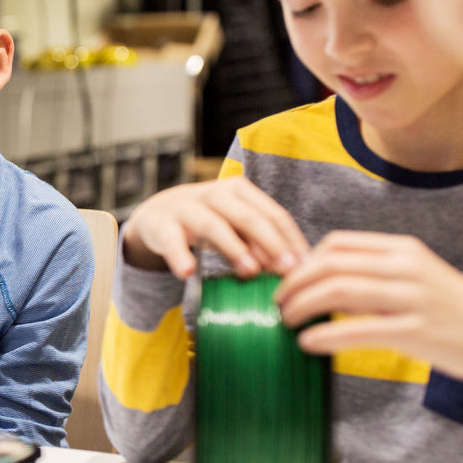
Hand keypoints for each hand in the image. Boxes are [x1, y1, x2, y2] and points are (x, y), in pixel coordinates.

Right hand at [120, 177, 308, 279]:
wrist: (158, 214)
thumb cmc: (208, 221)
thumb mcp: (236, 226)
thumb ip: (260, 243)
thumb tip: (292, 270)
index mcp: (240, 190)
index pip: (273, 214)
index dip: (290, 240)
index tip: (304, 266)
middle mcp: (215, 194)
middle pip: (249, 218)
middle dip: (270, 244)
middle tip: (285, 270)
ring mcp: (187, 207)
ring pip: (214, 226)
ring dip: (234, 249)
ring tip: (249, 272)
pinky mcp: (163, 225)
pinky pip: (172, 241)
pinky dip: (179, 256)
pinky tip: (187, 272)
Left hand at [274, 231, 462, 416]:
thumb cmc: (452, 310)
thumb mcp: (415, 277)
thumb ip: (375, 273)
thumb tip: (320, 279)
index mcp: (403, 249)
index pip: (338, 243)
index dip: (303, 261)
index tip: (286, 282)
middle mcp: (407, 266)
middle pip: (331, 264)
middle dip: (294, 284)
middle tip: (277, 304)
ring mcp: (414, 298)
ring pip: (340, 290)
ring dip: (303, 306)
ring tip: (287, 322)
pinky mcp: (418, 332)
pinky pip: (359, 329)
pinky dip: (326, 336)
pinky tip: (308, 345)